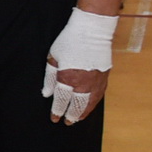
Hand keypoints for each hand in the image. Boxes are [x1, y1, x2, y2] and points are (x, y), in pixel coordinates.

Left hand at [42, 8, 118, 123]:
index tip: (55, 118)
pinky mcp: (105, 76)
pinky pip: (99, 95)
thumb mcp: (53, 58)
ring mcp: (96, 80)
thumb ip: (49, 78)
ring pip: (90, 102)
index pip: (62, 100)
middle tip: (67, 122)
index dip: (58, 111)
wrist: (93, 30)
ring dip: (84, 113)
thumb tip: (47, 94)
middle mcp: (83, 82)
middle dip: (71, 115)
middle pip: (77, 105)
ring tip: (77, 119)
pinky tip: (90, 107)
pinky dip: (94, 103)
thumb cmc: (70, 41)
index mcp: (68, 77)